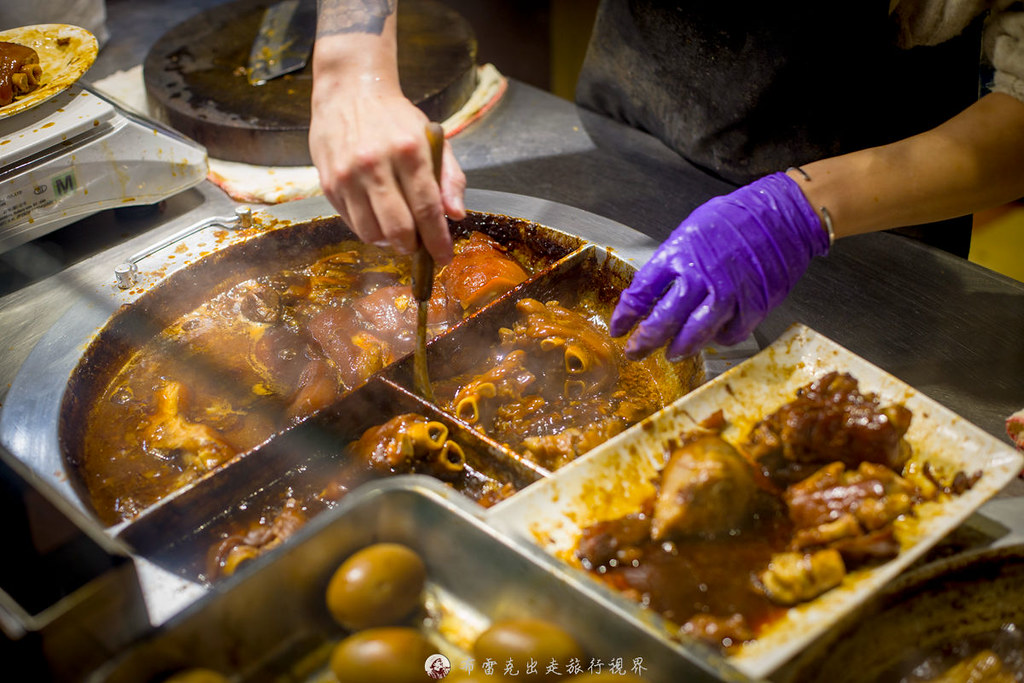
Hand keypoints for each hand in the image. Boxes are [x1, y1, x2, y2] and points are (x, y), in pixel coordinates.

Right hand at [309, 36, 465, 263]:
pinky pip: (352, 223)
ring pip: (372, 233)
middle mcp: (375, 165)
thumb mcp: (433, 138)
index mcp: (408, 152)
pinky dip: (369, 229)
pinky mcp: (328, 184)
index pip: (427, 209)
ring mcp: (348, 176)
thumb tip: (456, 215)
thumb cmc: (395, 119)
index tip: (444, 257)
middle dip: (412, 247)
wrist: (349, 92)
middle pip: (398, 229)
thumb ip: (450, 178)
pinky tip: (377, 216)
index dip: (438, 240)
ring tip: (397, 230)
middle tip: (418, 245)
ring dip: (389, 241)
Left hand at [610, 172, 829, 359]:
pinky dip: (718, 340)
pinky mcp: (753, 306)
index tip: (618, 328)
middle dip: (644, 342)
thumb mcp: (691, 232)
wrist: (782, 215)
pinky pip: (729, 334)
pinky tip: (712, 338)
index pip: (641, 292)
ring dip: (679, 349)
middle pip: (663, 321)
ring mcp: (728, 294)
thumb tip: (652, 292)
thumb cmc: (736, 218)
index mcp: (679, 254)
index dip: (626, 315)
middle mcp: (701, 276)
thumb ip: (672, 263)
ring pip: (694, 335)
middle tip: (635, 352)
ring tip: (671, 354)